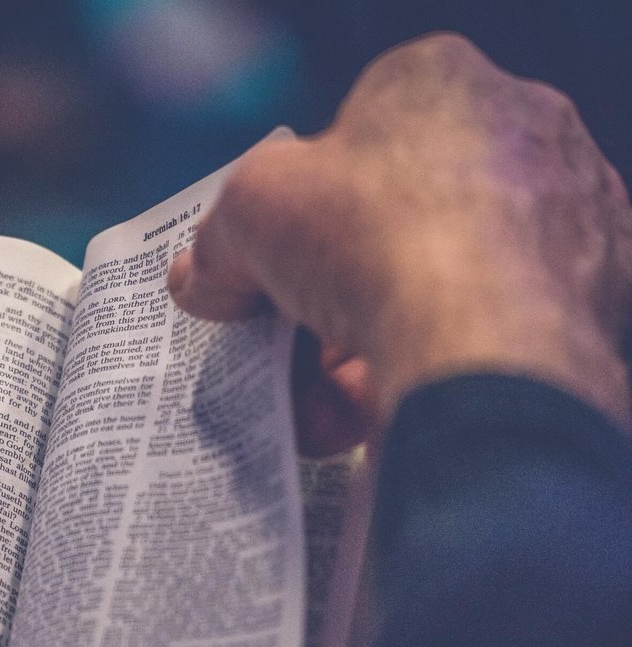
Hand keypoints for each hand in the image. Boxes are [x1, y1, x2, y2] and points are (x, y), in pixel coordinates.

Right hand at [169, 32, 631, 444]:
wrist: (483, 349)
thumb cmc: (370, 238)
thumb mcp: (246, 212)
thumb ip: (218, 239)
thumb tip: (204, 279)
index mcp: (440, 84)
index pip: (353, 130)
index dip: (296, 197)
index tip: (263, 253)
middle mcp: (517, 140)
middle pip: (392, 219)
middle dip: (327, 286)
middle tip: (282, 332)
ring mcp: (560, 225)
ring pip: (434, 291)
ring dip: (358, 346)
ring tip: (310, 398)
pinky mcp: (587, 308)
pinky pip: (476, 345)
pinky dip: (414, 377)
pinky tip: (352, 419)